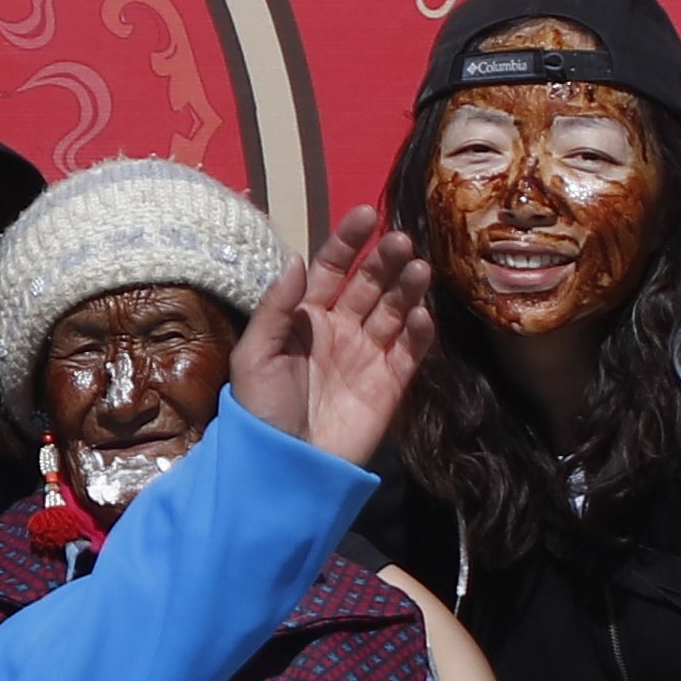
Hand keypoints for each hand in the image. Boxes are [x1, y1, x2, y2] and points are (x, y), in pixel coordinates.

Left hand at [228, 212, 440, 469]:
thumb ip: (277, 307)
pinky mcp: (391, 383)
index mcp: (306, 316)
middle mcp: (341, 328)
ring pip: (395, 310)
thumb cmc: (262, 408)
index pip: (331, 267)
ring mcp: (369, 354)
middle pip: (370, 283)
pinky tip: (424, 313)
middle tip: (400, 241)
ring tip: (419, 268)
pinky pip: (411, 350)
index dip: (348, 241)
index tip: (365, 214)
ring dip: (408, 287)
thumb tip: (299, 258)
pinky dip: (421, 331)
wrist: (286, 466)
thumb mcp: (256, 354)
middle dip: (385, 260)